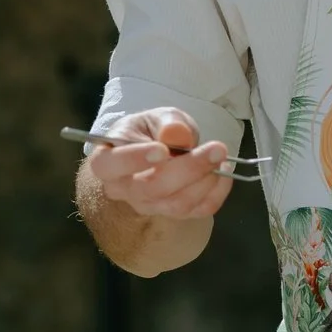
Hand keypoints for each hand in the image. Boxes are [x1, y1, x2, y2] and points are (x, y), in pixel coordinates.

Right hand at [86, 107, 234, 220]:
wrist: (158, 152)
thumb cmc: (151, 132)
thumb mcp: (157, 117)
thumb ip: (167, 122)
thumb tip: (176, 134)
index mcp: (107, 161)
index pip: (111, 165)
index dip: (134, 159)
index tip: (162, 149)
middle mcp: (122, 190)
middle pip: (151, 189)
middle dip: (188, 169)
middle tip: (217, 148)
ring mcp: (146, 206)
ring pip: (177, 204)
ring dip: (206, 181)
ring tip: (220, 156)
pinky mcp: (171, 214)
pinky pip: (197, 211)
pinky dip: (217, 193)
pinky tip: (224, 172)